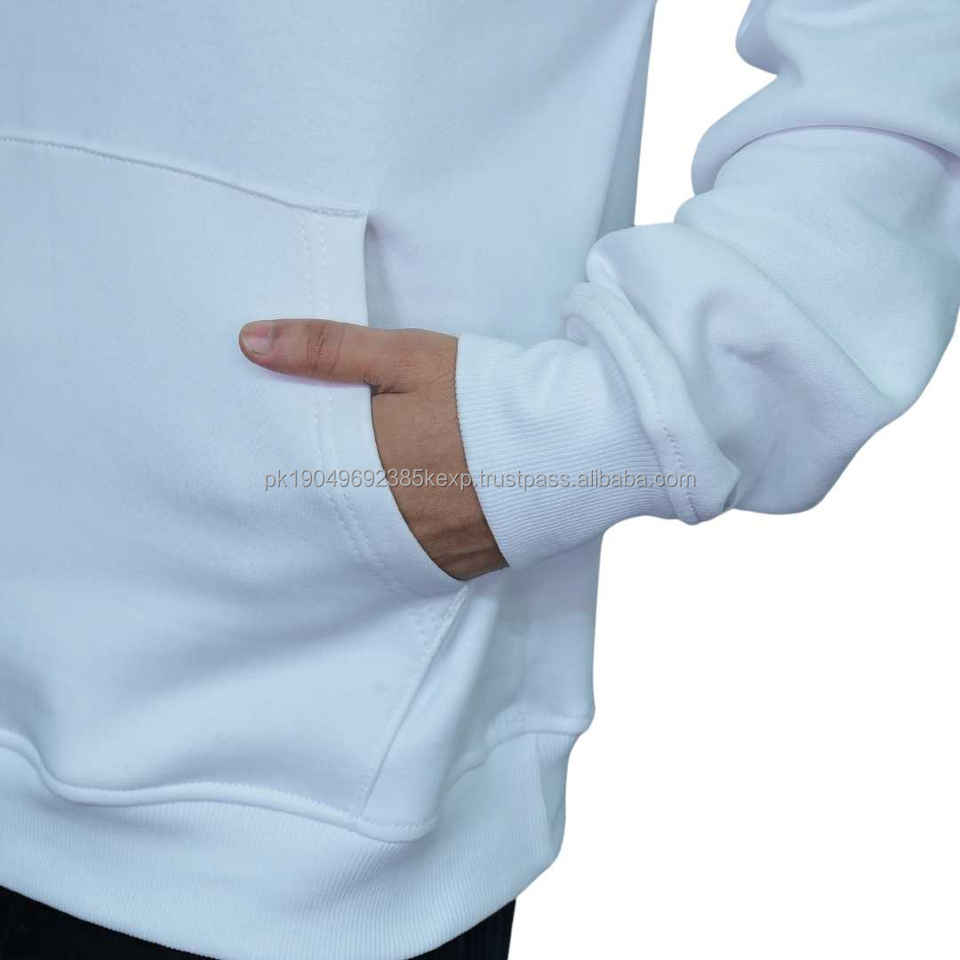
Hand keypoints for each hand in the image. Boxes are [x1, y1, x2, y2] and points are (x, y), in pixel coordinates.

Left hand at [238, 318, 506, 580]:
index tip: (261, 458)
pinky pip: (406, 561)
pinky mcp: (452, 564)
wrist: (567, 444)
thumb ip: (327, 349)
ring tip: (353, 500)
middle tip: (295, 485)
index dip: (280, 465)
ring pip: (362, 542)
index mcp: (361, 462)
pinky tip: (399, 522)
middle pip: (326, 512)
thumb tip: (249, 342)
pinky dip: (396, 542)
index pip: (297, 471)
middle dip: (313, 496)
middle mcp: (381, 514)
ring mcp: (418, 546)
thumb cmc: (483, 394)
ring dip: (353, 523)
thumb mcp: (407, 356)